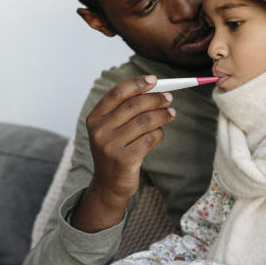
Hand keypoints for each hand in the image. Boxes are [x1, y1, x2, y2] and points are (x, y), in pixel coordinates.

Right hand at [72, 76, 175, 231]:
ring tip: (170, 113)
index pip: (116, 94)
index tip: (153, 79)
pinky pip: (149, 138)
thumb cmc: (115, 151)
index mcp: (94, 118)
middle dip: (155, 99)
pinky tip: (159, 132)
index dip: (136, 84)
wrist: (108, 185)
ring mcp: (110, 146)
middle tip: (169, 97)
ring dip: (162, 115)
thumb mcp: (111, 130)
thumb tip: (154, 90)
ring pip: (144, 121)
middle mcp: (99, 131)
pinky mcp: (124, 160)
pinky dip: (159, 133)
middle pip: (133, 106)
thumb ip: (125, 111)